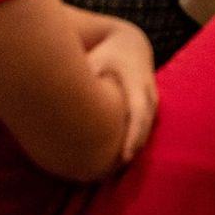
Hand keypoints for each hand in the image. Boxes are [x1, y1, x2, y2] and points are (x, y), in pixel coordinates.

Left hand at [83, 20, 156, 161]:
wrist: (131, 43)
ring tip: (114, 169)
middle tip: (113, 171)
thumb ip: (85, 77)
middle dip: (132, 147)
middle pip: (144, 126)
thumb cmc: (107, 53)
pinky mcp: (150, 105)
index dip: (131, 136)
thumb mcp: (95, 60)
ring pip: (146, 129)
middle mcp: (148, 94)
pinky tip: (118, 156)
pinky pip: (144, 126)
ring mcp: (152, 100)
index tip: (122, 157)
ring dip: (134, 147)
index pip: (138, 113)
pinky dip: (134, 140)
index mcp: (136, 83)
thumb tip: (62, 97)